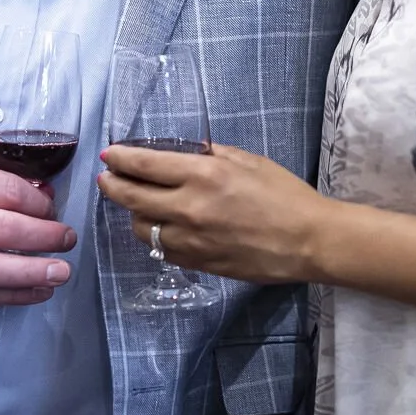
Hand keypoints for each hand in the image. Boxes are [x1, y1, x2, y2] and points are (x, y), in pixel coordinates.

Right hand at [0, 156, 76, 304]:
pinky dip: (7, 295)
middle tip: (68, 239)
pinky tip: (33, 293)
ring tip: (61, 273)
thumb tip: (34, 194)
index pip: (2, 190)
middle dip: (43, 236)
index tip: (51, 207)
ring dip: (31, 273)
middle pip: (2, 229)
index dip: (35, 201)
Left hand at [97, 143, 336, 285]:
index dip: (121, 160)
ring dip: (134, 214)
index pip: (145, 166)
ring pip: (143, 228)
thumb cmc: (285, 194)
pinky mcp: (199, 263)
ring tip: (137, 205)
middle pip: (133, 198)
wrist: (308, 241)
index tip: (109, 156)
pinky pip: (163, 250)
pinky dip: (157, 237)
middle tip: (106, 179)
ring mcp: (192, 240)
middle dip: (113, 186)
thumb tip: (190, 151)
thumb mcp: (250, 161)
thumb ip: (215, 154)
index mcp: (203, 175)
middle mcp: (190, 208)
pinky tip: (162, 228)